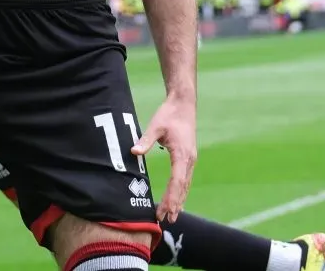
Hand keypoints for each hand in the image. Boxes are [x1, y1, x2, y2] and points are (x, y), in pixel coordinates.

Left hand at [132, 94, 196, 222]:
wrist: (183, 104)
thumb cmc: (169, 114)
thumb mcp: (156, 125)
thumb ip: (145, 139)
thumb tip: (133, 152)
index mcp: (182, 154)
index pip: (176, 181)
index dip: (171, 198)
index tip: (164, 210)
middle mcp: (189, 159)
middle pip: (182, 187)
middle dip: (175, 204)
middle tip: (167, 220)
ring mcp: (191, 158)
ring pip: (186, 184)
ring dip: (180, 200)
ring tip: (174, 216)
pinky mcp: (189, 156)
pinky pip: (186, 178)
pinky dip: (182, 191)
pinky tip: (178, 199)